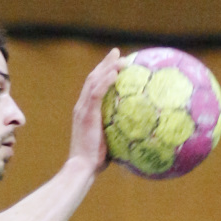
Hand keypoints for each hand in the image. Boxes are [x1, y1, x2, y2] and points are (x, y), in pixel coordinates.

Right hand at [68, 48, 124, 175]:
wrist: (82, 167)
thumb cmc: (96, 161)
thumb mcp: (109, 142)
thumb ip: (119, 132)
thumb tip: (139, 132)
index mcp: (85, 112)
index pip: (93, 87)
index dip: (103, 74)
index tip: (115, 65)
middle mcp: (81, 107)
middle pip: (92, 78)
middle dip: (104, 64)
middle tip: (116, 53)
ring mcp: (82, 110)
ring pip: (94, 81)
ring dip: (107, 67)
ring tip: (119, 58)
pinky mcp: (86, 114)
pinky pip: (97, 93)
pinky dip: (105, 81)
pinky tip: (116, 73)